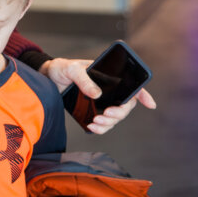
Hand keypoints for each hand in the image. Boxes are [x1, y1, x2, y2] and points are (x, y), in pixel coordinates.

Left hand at [39, 58, 156, 134]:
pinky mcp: (92, 112)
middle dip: (120, 113)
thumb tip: (97, 94)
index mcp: (108, 77)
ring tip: (96, 122)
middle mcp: (108, 91)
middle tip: (107, 114)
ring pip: (115, 117)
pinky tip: (91, 127)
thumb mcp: (72, 69)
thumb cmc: (62, 68)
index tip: (150, 104)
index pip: (131, 85)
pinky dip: (100, 128)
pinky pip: (102, 124)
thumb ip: (84, 79)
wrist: (47, 78)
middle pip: (125, 105)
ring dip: (109, 123)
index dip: (143, 95)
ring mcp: (101, 103)